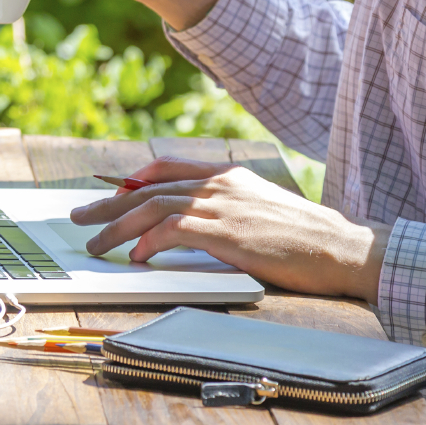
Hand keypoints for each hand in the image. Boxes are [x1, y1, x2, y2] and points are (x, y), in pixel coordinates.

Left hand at [69, 157, 390, 301]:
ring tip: (96, 245)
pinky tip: (135, 256)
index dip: (132, 181)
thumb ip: (228, 209)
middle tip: (81, 218)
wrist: (344, 247)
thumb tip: (194, 227)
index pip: (166, 168)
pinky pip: (174, 230)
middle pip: (149, 188)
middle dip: (110, 204)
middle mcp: (220, 184)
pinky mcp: (227, 231)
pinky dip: (149, 241)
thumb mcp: (262, 210)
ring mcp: (223, 205)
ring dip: (118, 228)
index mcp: (228, 176)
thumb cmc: (308, 238)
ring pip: (153, 207)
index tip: (109, 194)